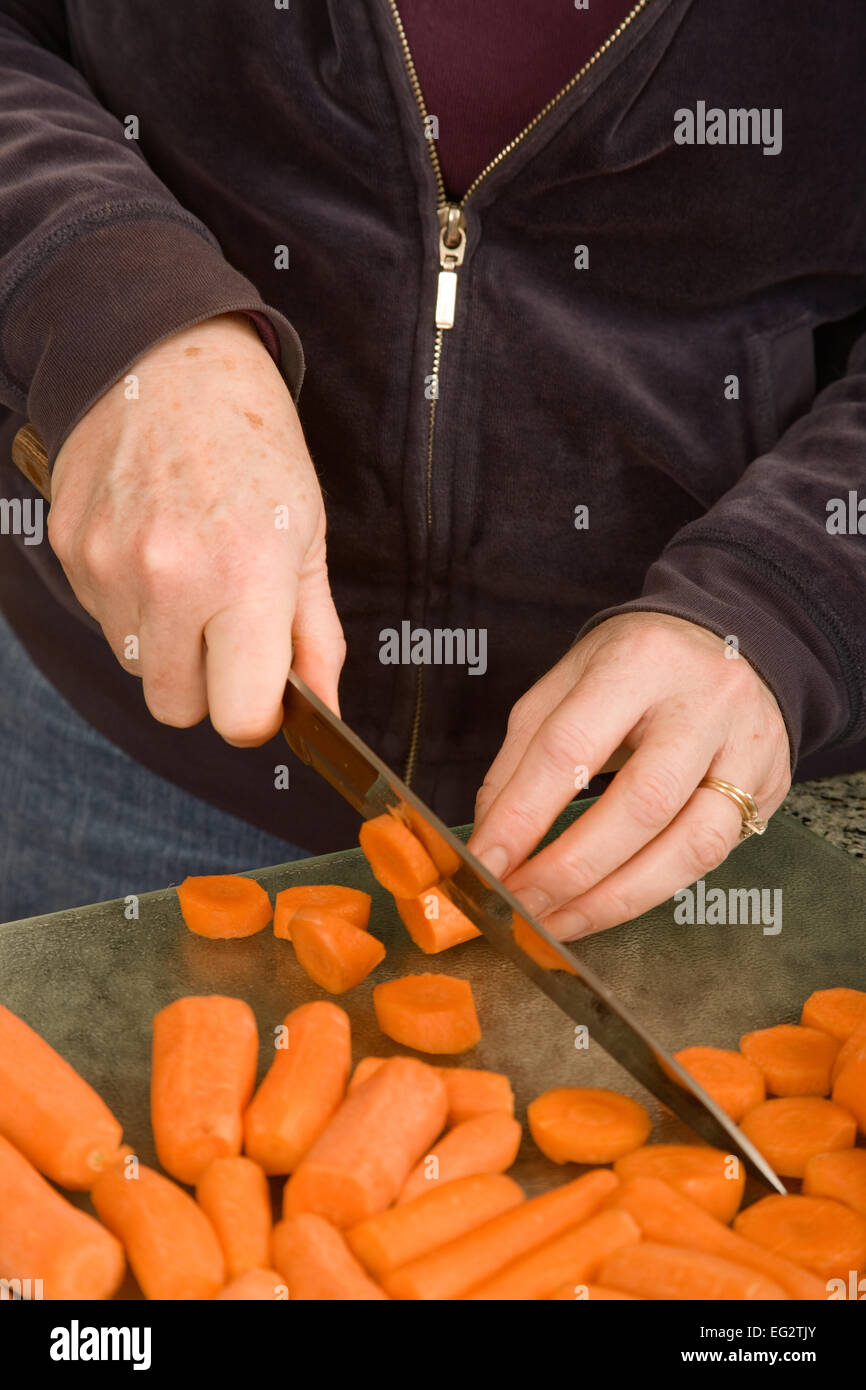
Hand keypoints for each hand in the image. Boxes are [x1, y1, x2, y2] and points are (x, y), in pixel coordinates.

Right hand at [48, 313, 343, 743]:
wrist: (167, 358)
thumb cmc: (255, 447)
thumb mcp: (309, 536)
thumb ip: (316, 636)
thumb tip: (322, 712)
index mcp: (247, 576)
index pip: (239, 718)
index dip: (256, 716)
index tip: (266, 691)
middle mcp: (171, 579)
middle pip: (178, 709)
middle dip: (209, 686)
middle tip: (230, 628)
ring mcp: (111, 566)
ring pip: (139, 669)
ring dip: (168, 646)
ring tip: (193, 573)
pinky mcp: (72, 552)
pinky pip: (106, 621)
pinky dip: (133, 605)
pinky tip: (155, 547)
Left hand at [468, 612, 790, 938]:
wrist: (731, 643)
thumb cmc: (637, 667)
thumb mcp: (569, 682)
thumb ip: (523, 754)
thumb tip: (491, 836)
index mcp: (639, 660)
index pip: (570, 747)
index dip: (521, 815)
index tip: (483, 862)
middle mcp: (705, 701)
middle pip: (640, 803)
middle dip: (569, 869)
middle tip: (519, 905)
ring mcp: (747, 747)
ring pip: (689, 845)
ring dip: (614, 899)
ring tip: (558, 922)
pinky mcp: (772, 787)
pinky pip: (713, 858)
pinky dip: (652, 891)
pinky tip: (608, 904)